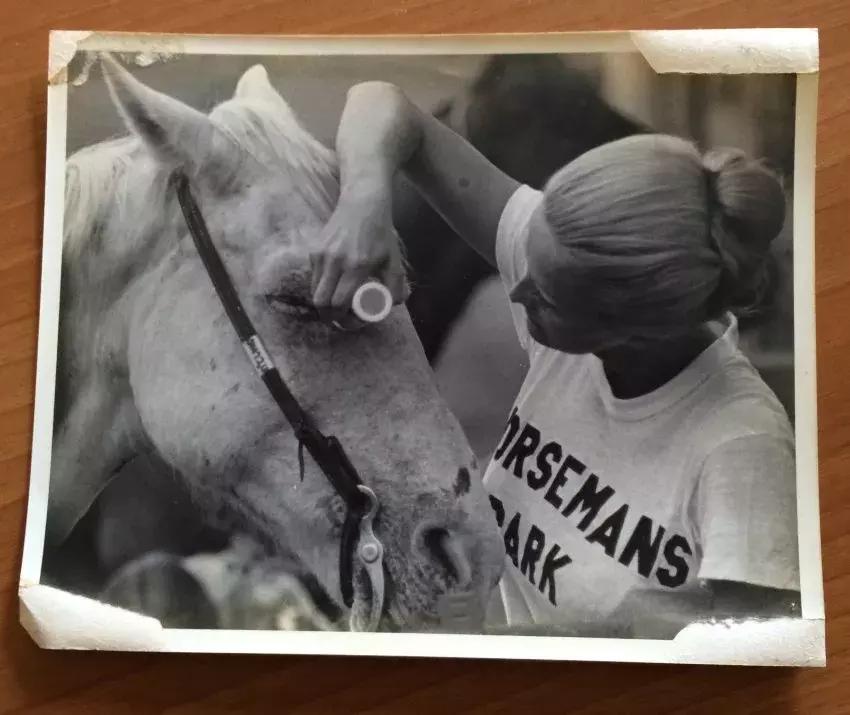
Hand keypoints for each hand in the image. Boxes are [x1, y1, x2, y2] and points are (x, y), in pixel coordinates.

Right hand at [310, 191, 406, 321]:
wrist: (362, 203)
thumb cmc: (381, 233)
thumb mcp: (394, 260)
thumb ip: (396, 285)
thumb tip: (391, 305)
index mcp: (356, 266)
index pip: (339, 303)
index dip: (344, 319)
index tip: (354, 321)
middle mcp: (334, 261)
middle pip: (321, 302)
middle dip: (330, 316)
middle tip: (343, 318)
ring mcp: (321, 255)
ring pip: (314, 291)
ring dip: (325, 303)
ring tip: (339, 304)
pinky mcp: (313, 250)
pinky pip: (314, 278)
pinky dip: (322, 287)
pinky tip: (335, 285)